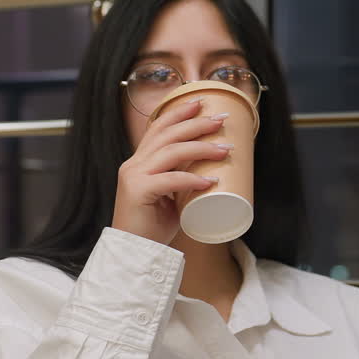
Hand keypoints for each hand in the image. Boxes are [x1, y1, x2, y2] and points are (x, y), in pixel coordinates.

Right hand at [111, 99, 230, 244]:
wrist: (133, 255)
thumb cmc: (153, 229)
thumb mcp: (170, 198)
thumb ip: (182, 183)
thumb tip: (213, 175)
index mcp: (139, 163)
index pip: (157, 128)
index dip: (178, 112)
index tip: (200, 102)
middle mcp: (134, 165)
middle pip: (167, 134)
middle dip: (196, 123)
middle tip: (220, 120)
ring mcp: (134, 177)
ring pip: (170, 152)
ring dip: (200, 147)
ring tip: (225, 149)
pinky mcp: (137, 192)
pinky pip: (170, 180)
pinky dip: (192, 179)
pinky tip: (210, 182)